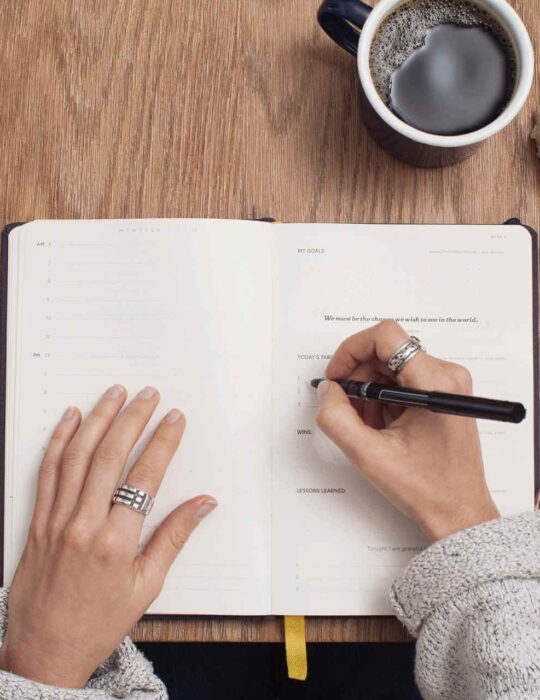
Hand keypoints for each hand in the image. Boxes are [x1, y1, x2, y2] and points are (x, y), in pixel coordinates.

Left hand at [0, 385, 216, 687]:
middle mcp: (84, 525)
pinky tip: (71, 418)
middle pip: (110, 456)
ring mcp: (56, 520)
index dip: (162, 442)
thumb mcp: (147, 586)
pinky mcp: (37, 521)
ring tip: (114, 394)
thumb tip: (204, 503)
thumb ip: (174, 538)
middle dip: (132, 419)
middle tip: (148, 395)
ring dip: (97, 419)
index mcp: (117, 542)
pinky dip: (59, 440)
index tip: (174, 419)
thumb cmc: (99, 623)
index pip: (145, 477)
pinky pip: (47, 471)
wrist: (45, 651)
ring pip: (77, 456)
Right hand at [316, 320, 498, 540]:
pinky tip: (382, 427)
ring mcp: (447, 384)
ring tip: (368, 425)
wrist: (459, 513)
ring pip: (392, 367)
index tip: (337, 376)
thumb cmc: (427, 489)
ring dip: (370, 391)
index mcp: (434, 382)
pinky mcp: (443, 394)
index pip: (386, 336)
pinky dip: (384, 399)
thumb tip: (327, 390)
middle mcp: (446, 375)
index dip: (352, 350)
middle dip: (359, 377)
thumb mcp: (369, 455)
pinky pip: (403, 380)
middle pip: (386, 351)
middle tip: (346, 407)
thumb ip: (337, 418)